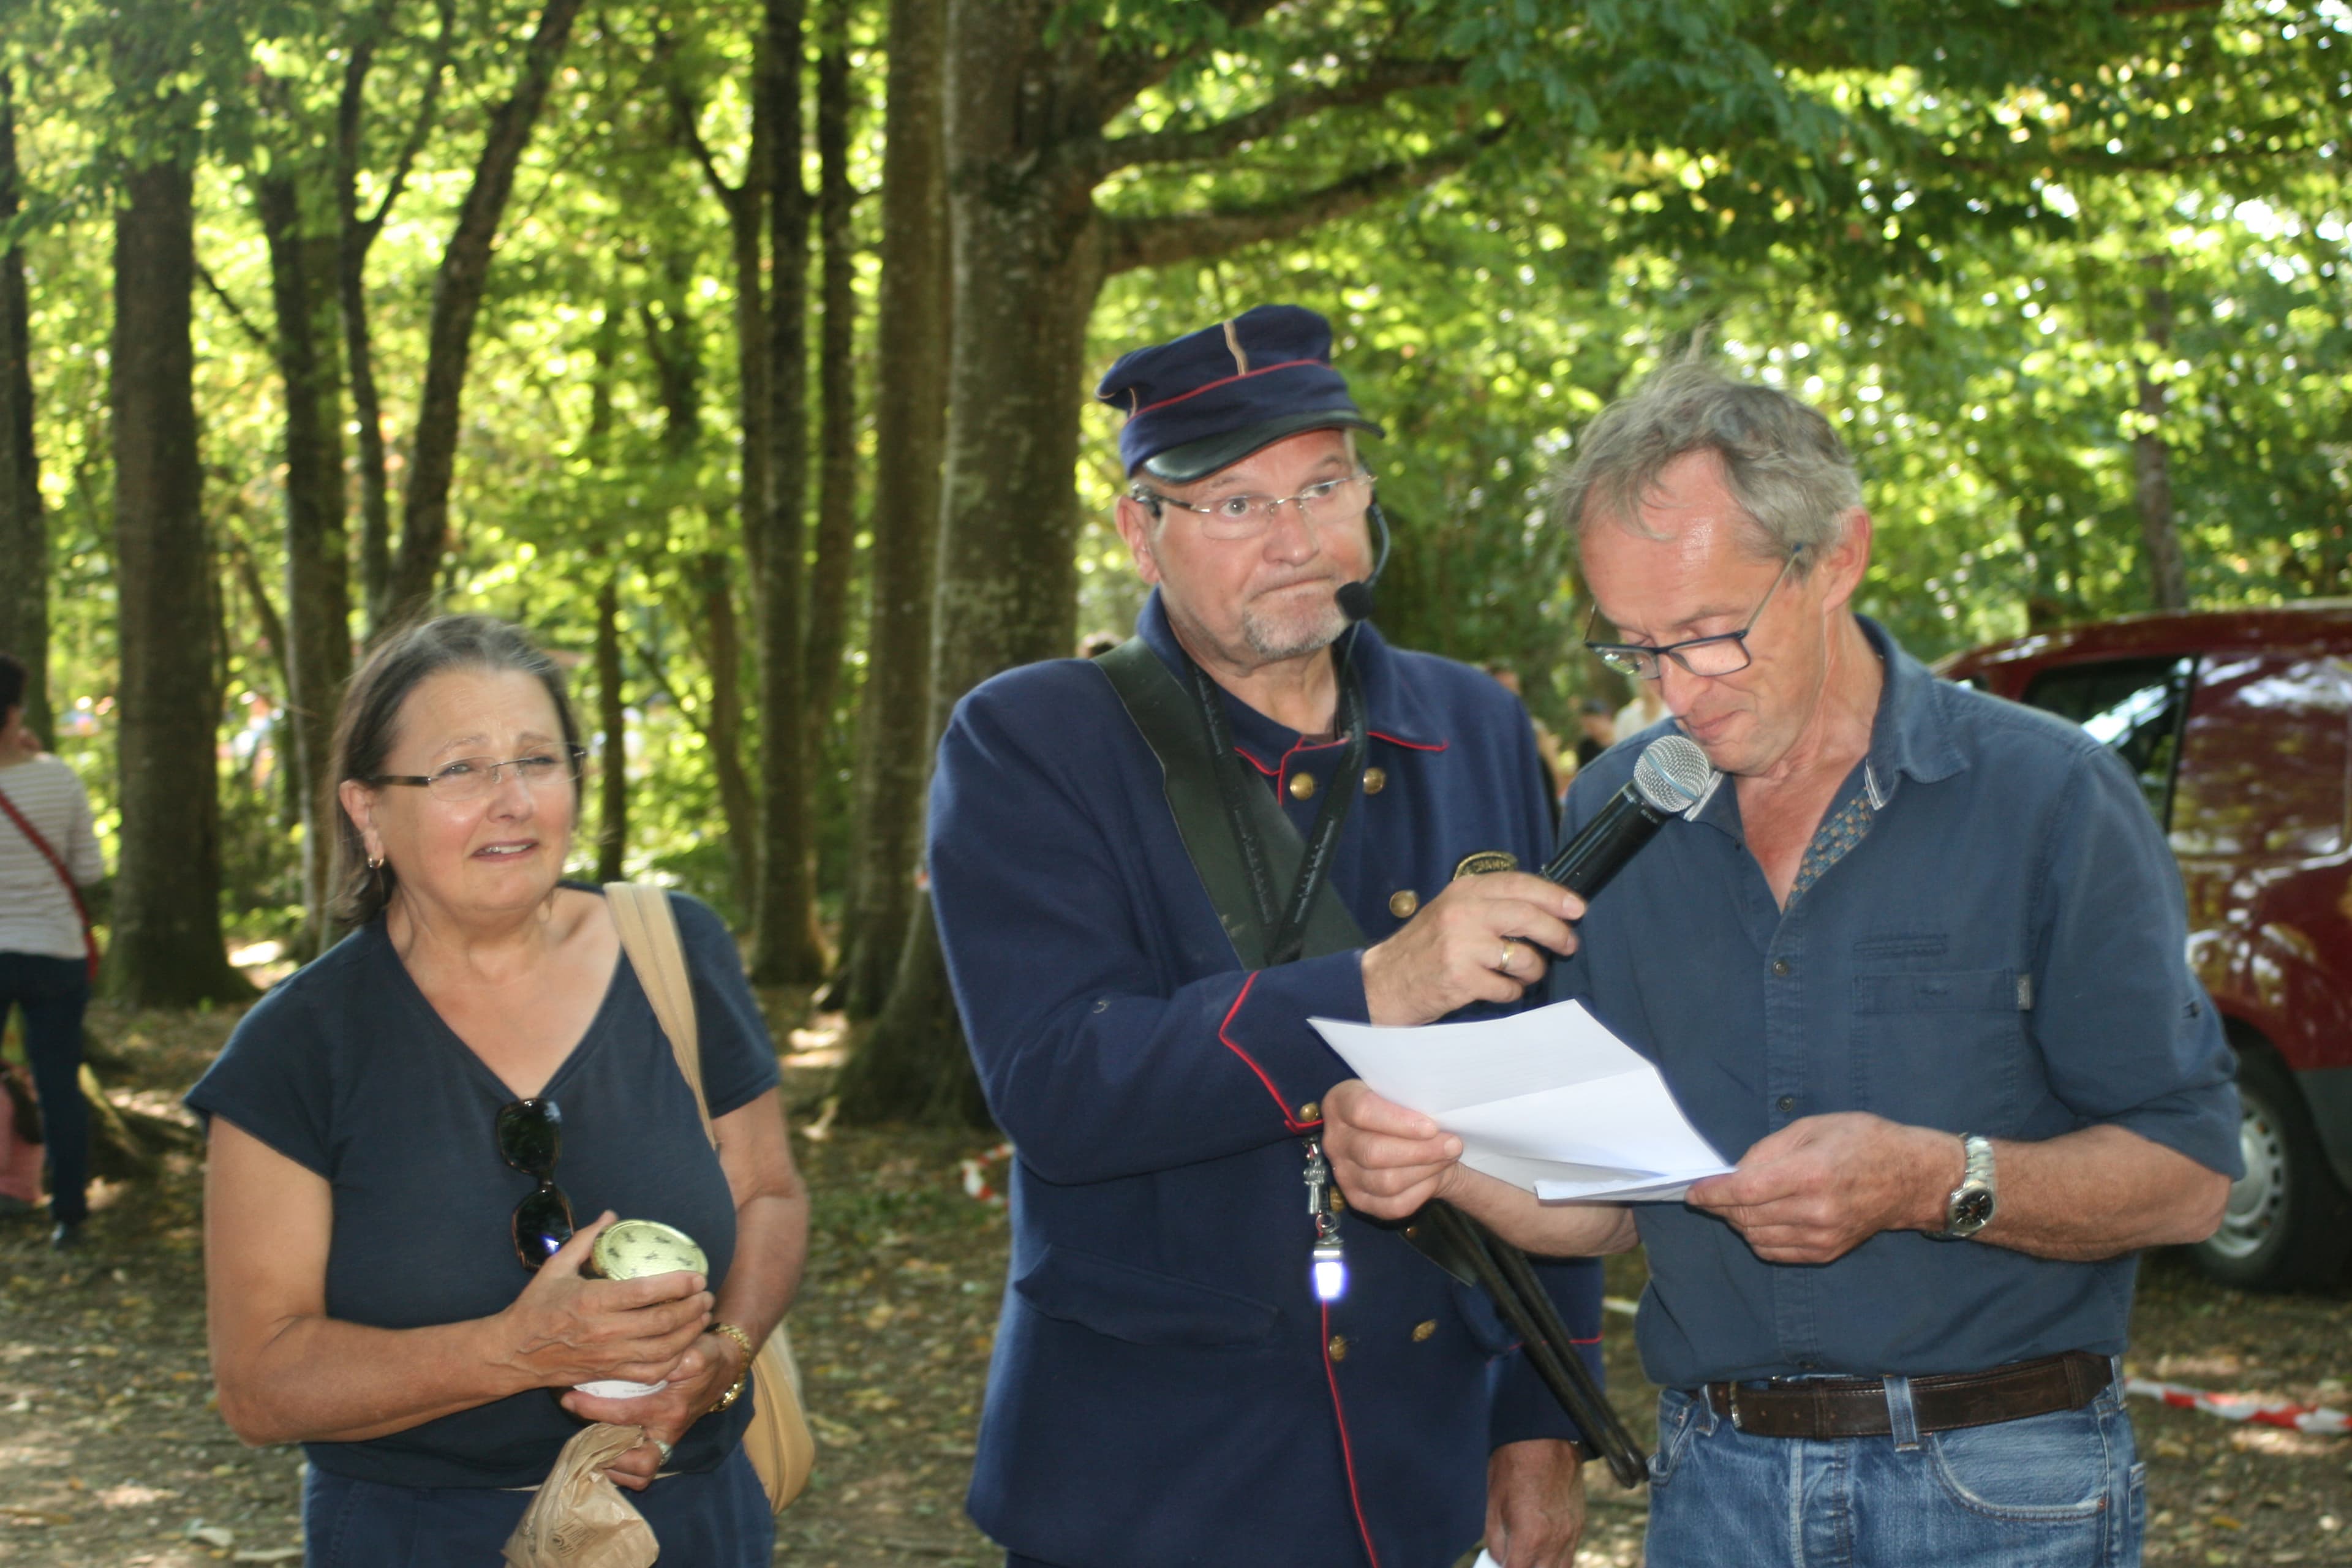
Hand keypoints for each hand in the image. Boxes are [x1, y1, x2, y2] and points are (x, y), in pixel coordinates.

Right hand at [494, 1213, 714, 1390]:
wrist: (512, 1353)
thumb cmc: (535, 1307)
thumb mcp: (556, 1267)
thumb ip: (585, 1239)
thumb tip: (611, 1215)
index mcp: (593, 1301)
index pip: (646, 1292)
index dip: (677, 1285)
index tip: (696, 1277)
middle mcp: (604, 1331)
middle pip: (662, 1322)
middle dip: (693, 1308)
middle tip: (707, 1296)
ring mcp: (608, 1357)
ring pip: (662, 1350)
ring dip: (689, 1333)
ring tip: (702, 1317)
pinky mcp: (608, 1375)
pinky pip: (649, 1373)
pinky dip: (672, 1362)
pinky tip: (683, 1347)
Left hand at [562, 1329, 746, 1491]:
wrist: (722, 1369)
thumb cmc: (704, 1356)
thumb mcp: (699, 1350)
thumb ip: (686, 1356)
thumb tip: (665, 1363)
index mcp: (671, 1408)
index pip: (624, 1415)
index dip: (592, 1409)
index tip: (569, 1399)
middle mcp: (668, 1431)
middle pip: (637, 1463)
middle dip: (605, 1455)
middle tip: (580, 1438)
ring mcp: (667, 1443)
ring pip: (639, 1474)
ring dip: (614, 1467)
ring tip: (590, 1448)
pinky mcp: (663, 1446)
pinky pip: (642, 1473)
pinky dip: (623, 1470)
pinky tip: (605, 1451)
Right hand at [1322, 1078, 1466, 1219]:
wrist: (1400, 1137)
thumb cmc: (1403, 1109)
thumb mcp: (1403, 1093)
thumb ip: (1413, 1099)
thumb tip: (1440, 1117)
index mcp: (1339, 1103)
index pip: (1362, 1111)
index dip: (1398, 1121)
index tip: (1432, 1127)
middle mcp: (1333, 1140)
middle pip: (1374, 1152)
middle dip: (1421, 1151)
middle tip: (1453, 1145)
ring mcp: (1342, 1173)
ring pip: (1385, 1182)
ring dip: (1425, 1171)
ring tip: (1447, 1158)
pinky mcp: (1357, 1199)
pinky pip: (1391, 1205)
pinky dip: (1419, 1193)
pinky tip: (1435, 1177)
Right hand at [1360, 872, 1584, 1025]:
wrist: (1381, 984)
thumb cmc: (1423, 950)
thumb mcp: (1451, 912)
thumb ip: (1488, 905)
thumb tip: (1544, 908)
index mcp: (1462, 892)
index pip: (1518, 884)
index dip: (1554, 895)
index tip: (1576, 907)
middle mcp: (1462, 913)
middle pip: (1528, 916)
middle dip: (1557, 933)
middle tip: (1568, 944)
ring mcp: (1461, 946)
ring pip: (1523, 956)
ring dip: (1533, 970)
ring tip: (1524, 975)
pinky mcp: (1460, 978)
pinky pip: (1507, 988)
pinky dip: (1510, 992)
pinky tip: (1497, 990)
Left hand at [1485, 1439, 1585, 1567]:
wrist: (1544, 1438)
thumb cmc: (1513, 1466)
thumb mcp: (1493, 1504)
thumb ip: (1496, 1540)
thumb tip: (1499, 1559)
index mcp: (1530, 1538)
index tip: (1498, 1565)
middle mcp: (1555, 1541)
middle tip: (1513, 1558)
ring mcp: (1571, 1534)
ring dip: (1542, 1567)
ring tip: (1528, 1556)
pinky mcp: (1580, 1524)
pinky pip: (1570, 1553)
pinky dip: (1556, 1557)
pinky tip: (1543, 1546)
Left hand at [1683, 1114, 1957, 1263]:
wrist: (1911, 1178)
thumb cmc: (1863, 1142)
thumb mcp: (1813, 1127)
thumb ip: (1767, 1150)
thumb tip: (1733, 1173)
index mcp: (1811, 1173)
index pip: (1745, 1190)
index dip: (1712, 1192)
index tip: (1693, 1191)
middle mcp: (1816, 1210)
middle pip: (1747, 1216)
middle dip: (1721, 1206)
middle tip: (1711, 1193)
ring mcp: (1822, 1235)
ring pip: (1757, 1237)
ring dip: (1738, 1222)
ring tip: (1737, 1203)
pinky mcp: (1827, 1251)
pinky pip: (1776, 1251)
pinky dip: (1758, 1237)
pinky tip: (1759, 1219)